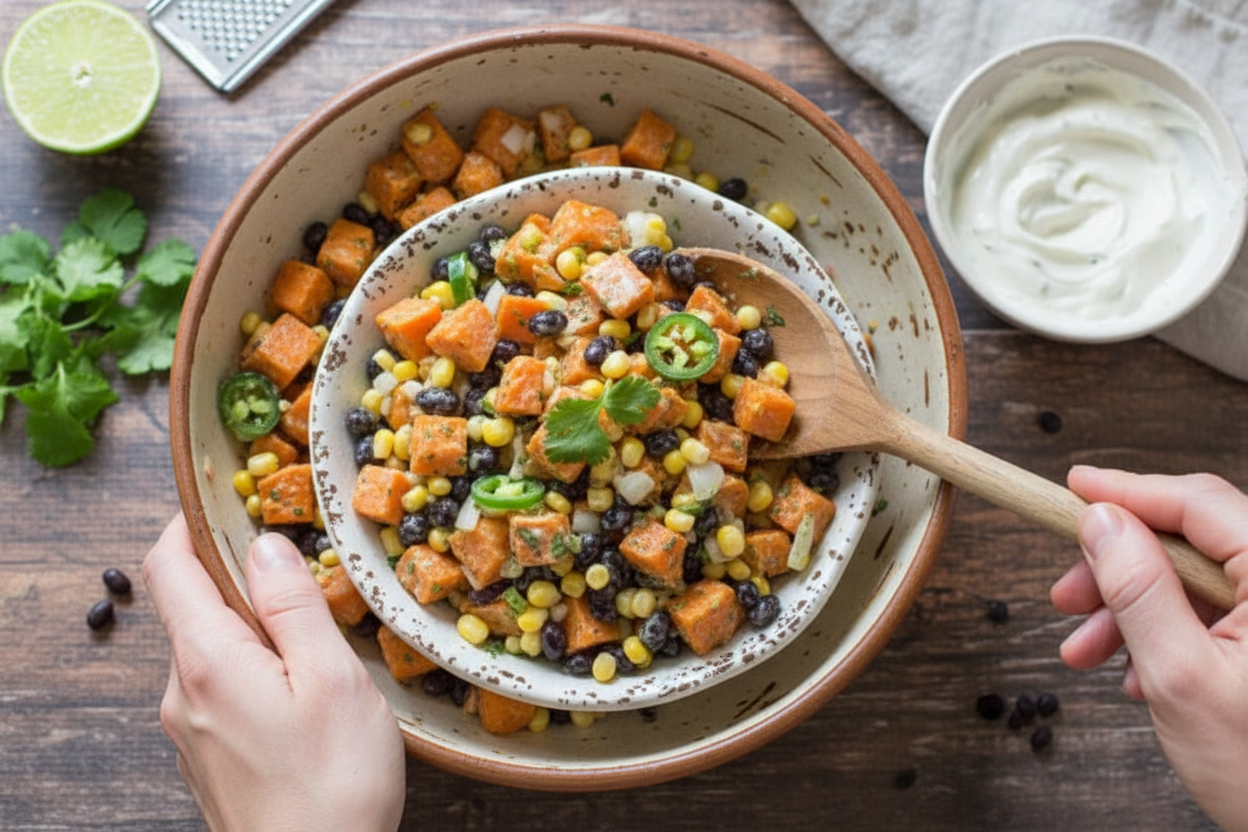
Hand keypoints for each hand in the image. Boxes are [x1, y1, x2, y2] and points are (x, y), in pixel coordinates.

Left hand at [143, 515, 405, 831]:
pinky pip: (220, 686)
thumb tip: (266, 545)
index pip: (169, 566)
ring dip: (252, 623)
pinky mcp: (209, 756)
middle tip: (299, 561)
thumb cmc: (333, 784)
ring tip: (315, 629)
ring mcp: (190, 729)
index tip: (226, 495)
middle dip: (236, 572)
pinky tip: (304, 685)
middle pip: (190, 604)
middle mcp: (182, 692)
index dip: (189, 521)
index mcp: (206, 660)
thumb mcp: (331, 678)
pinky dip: (254, 664)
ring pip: (210, 648)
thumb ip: (293, 606)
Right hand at [1051, 466, 1247, 831]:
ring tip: (1085, 652)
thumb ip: (1138, 589)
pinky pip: (1214, 615)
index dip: (1127, 492)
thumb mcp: (1181, 678)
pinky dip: (1166, 634)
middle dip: (1118, 569)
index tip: (1074, 487)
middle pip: (1190, 542)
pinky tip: (1137, 674)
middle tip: (1064, 596)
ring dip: (1132, 610)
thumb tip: (1101, 521)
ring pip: (1195, 582)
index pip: (1197, 503)